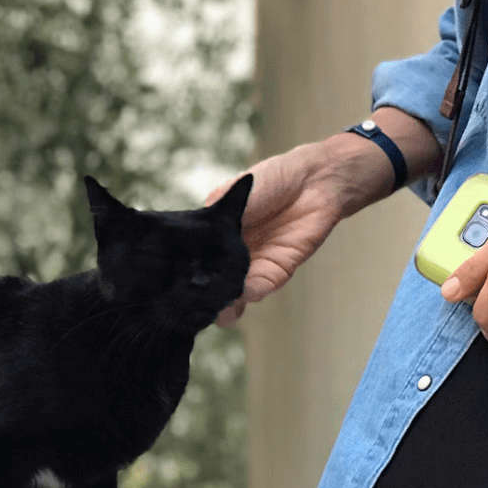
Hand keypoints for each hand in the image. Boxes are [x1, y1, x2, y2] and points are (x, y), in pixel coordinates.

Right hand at [206, 144, 352, 327]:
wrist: (312, 179)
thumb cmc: (271, 180)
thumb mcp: (232, 194)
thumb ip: (216, 217)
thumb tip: (197, 238)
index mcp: (218, 237)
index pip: (197, 261)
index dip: (188, 274)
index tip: (176, 284)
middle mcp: (234, 256)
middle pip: (215, 284)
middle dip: (206, 297)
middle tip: (194, 303)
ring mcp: (255, 265)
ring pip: (236, 293)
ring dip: (228, 303)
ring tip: (216, 308)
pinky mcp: (278, 270)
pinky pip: (263, 286)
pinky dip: (252, 292)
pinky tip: (242, 294)